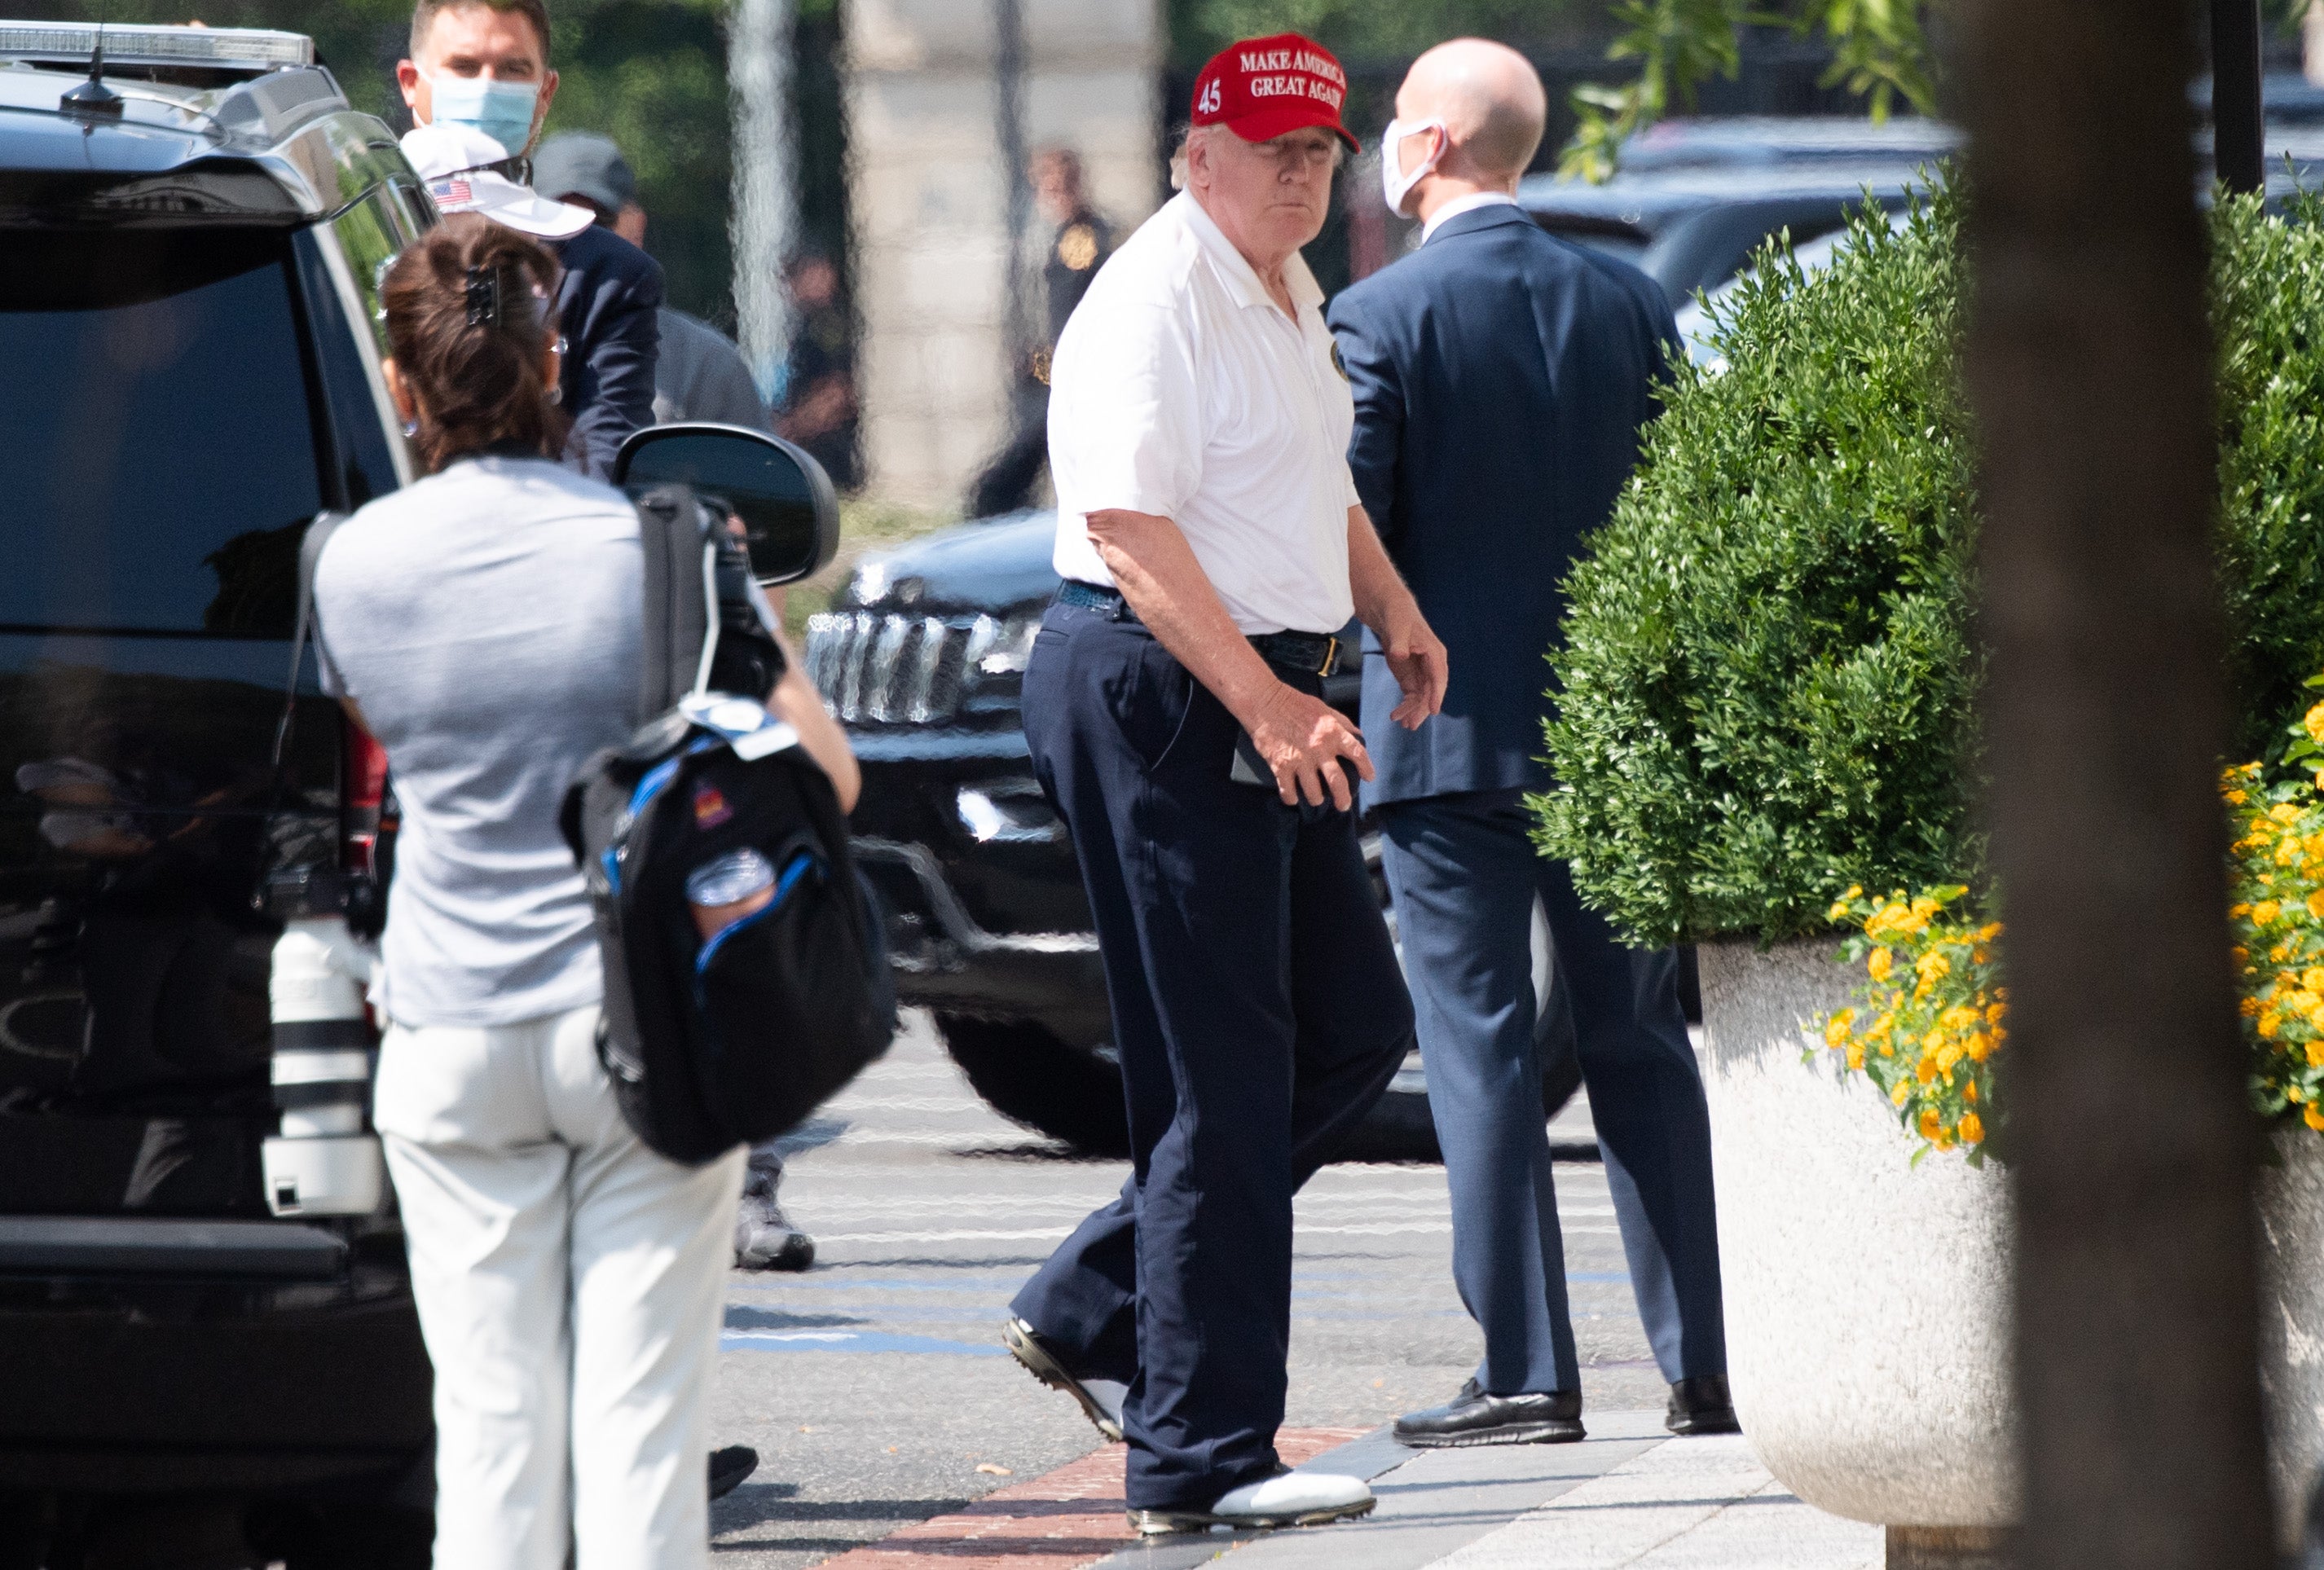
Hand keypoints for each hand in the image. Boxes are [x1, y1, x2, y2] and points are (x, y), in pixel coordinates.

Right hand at [1245, 681, 1373, 809]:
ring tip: (1315, 798)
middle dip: (1343, 798)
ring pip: (1313, 792)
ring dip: (1316, 798)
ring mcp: (1300, 759)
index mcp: (1333, 732)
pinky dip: (1291, 797)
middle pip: (1337, 782)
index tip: (1368, 778)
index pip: (1357, 753)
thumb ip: (1343, 724)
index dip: (1366, 768)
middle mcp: (1319, 748)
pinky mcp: (1281, 765)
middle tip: (1343, 805)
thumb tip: (1358, 736)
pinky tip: (1292, 797)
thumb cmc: (1295, 703)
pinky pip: (1288, 790)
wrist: (1265, 702)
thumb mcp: (1325, 709)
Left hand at [1378, 606, 1447, 730]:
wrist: (1390, 613)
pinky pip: (1412, 696)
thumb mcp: (1397, 627)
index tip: (1433, 710)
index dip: (1437, 694)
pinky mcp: (1411, 677)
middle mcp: (1432, 665)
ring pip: (1422, 697)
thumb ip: (1399, 642)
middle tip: (1411, 723)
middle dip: (1422, 708)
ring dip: (1413, 711)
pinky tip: (1397, 716)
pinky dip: (1406, 706)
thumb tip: (1400, 654)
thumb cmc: (1398, 616)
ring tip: (1402, 723)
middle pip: (1431, 691)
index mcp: (1435, 653)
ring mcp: (1422, 673)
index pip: (1439, 677)